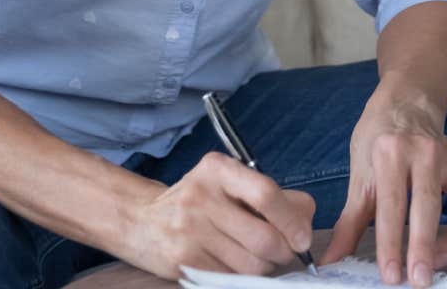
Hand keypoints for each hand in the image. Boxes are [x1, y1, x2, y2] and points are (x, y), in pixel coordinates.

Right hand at [118, 151, 316, 280]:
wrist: (141, 220)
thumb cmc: (196, 201)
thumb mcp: (226, 183)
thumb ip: (267, 195)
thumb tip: (306, 218)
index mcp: (217, 169)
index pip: (266, 194)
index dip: (292, 220)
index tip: (303, 238)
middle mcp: (201, 196)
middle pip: (265, 237)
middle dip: (284, 252)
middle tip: (285, 252)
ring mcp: (190, 230)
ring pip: (252, 264)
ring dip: (265, 267)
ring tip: (256, 256)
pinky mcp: (184, 260)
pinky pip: (232, 277)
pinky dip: (243, 276)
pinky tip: (234, 263)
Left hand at [319, 86, 446, 286]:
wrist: (406, 105)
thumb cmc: (379, 140)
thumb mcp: (359, 175)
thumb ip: (349, 222)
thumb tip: (331, 259)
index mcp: (390, 152)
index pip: (391, 204)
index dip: (390, 243)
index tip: (390, 275)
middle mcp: (424, 151)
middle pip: (426, 205)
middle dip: (423, 248)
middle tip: (418, 280)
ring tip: (437, 264)